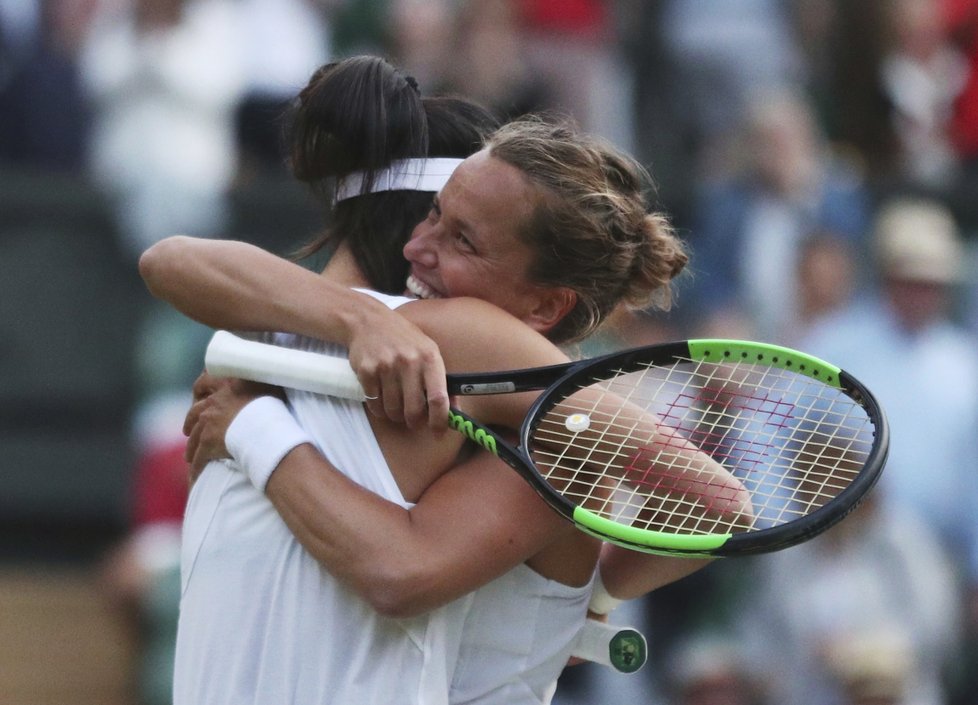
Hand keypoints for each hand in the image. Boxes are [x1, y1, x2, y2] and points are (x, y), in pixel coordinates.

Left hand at [184, 374, 281, 480]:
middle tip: (188, 430)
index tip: (199, 394)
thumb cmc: (274, 405)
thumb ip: (260, 379)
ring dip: (191, 447)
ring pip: (194, 436)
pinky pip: (199, 456)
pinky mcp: (208, 442)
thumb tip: (265, 371)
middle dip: (190, 422)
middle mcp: (214, 401)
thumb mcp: (268, 384)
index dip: (201, 388)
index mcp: (226, 385)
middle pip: (195, 411)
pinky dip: (197, 464)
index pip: (206, 380)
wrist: (268, 425)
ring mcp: (209, 421)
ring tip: (190, 456)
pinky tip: (196, 472)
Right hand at [347, 306, 448, 431]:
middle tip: (413, 421)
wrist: (369, 321)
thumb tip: (454, 410)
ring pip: (393, 410)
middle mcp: (409, 361)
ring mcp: (386, 366)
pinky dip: (379, 409)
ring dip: (395, 416)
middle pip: (414, 409)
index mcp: (430, 357)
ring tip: (396, 407)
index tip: (439, 432)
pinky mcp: (366, 371)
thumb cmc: (404, 339)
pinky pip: (374, 404)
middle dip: (415, 422)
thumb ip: (441, 380)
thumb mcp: (428, 351)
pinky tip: (381, 399)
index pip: (438, 398)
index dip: (440, 420)